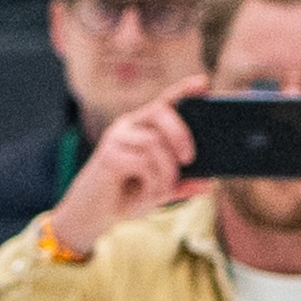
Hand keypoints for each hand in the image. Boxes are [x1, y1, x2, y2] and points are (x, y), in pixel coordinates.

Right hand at [45, 75, 202, 258]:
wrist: (92, 217)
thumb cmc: (126, 198)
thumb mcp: (160, 190)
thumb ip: (182, 185)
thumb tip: (208, 184)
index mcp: (143, 127)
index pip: (165, 101)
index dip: (183, 90)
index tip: (203, 83)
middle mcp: (129, 126)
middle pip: (161, 111)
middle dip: (180, 133)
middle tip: (190, 159)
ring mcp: (117, 138)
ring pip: (155, 142)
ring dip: (166, 171)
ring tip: (163, 191)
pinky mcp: (109, 155)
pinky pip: (143, 161)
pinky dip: (153, 182)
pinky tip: (148, 195)